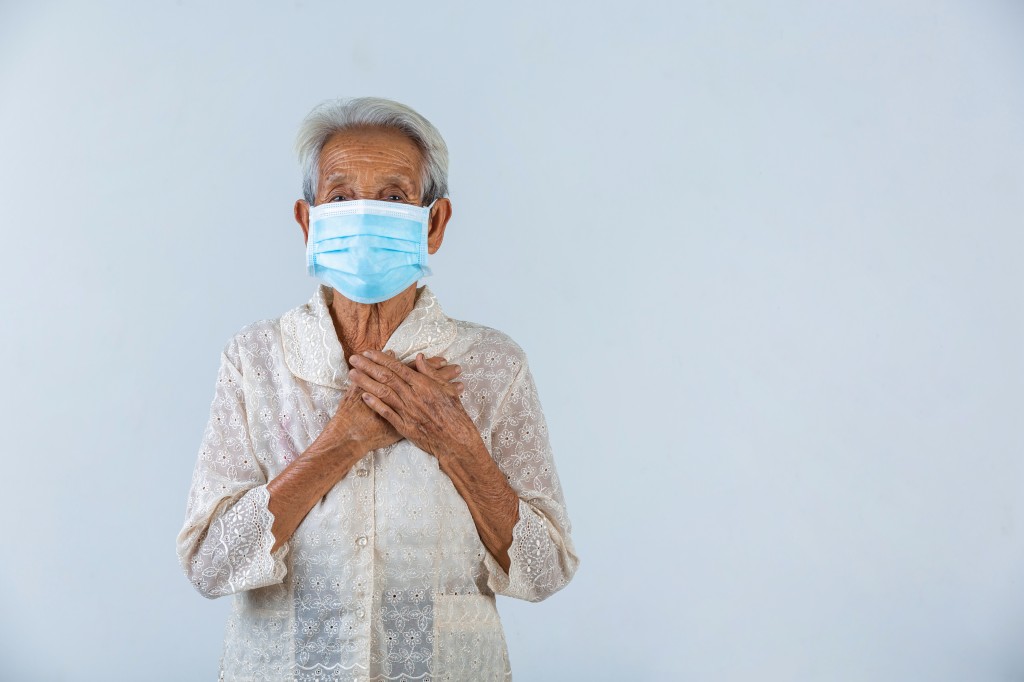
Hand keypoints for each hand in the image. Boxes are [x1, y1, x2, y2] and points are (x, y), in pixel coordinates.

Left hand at [347, 350, 479, 463]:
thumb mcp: (447, 389)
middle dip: (368, 366)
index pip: (398, 368)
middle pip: (386, 377)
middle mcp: (413, 396)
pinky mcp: (404, 426)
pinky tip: (362, 396)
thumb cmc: (454, 414)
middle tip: (354, 358)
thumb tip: (419, 358)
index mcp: (424, 385)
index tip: (369, 352)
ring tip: (352, 374)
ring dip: (366, 382)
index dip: (382, 359)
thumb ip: (431, 373)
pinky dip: (374, 404)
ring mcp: (407, 411)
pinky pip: (386, 413)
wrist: (456, 441)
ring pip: (383, 393)